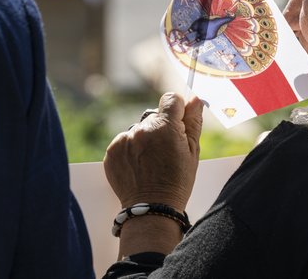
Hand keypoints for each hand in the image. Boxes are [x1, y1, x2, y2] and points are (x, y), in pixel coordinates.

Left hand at [103, 93, 202, 211]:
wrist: (151, 208)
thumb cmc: (177, 181)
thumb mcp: (193, 151)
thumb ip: (193, 121)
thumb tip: (195, 99)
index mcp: (165, 126)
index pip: (171, 99)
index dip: (177, 110)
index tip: (179, 123)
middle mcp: (142, 129)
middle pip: (155, 116)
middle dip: (162, 128)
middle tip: (167, 152)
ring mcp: (124, 140)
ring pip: (139, 129)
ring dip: (145, 139)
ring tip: (152, 162)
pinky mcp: (112, 150)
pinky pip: (125, 141)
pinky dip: (131, 150)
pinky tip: (139, 166)